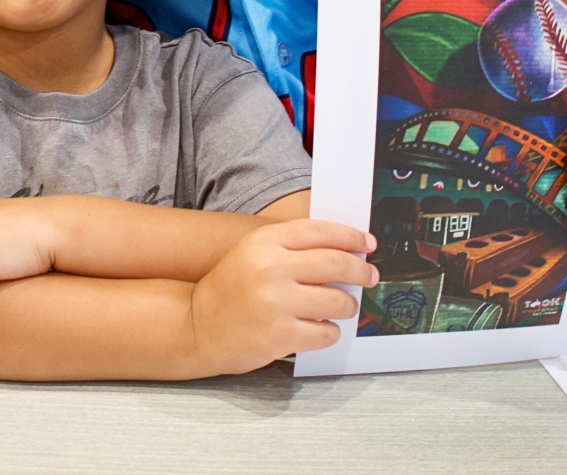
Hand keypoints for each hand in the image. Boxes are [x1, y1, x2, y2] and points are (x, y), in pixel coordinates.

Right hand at [189, 219, 377, 375]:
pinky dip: (330, 331)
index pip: (320, 231)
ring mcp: (276, 303)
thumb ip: (292, 248)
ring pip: (337, 301)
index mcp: (264, 242)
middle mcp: (270, 268)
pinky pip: (326, 332)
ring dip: (347, 305)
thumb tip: (345, 251)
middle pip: (336, 262)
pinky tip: (320, 328)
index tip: (367, 243)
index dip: (350, 236)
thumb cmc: (230, 289)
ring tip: (341, 307)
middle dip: (360, 270)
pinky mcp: (281, 335)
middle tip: (369, 275)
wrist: (197, 325)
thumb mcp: (253, 254)